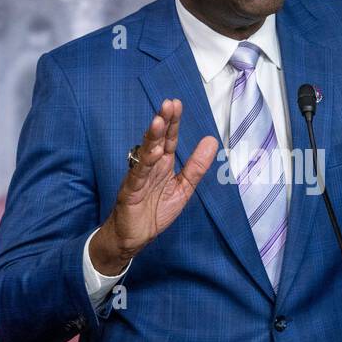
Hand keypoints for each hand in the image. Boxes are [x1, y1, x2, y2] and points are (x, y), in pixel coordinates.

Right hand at [90, 98, 217, 273]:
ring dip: (152, 137)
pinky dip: (146, 164)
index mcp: (163, 164)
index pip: (169, 139)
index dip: (173, 122)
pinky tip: (154, 152)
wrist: (133, 237)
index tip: (176, 103)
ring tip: (159, 121)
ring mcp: (138, 177)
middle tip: (168, 104)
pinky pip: (139, 175)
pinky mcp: (130, 191)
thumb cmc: (154, 212)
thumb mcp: (183, 189)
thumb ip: (196, 166)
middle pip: (157, 140)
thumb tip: (211, 141)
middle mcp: (150, 166)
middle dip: (162, 121)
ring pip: (145, 153)